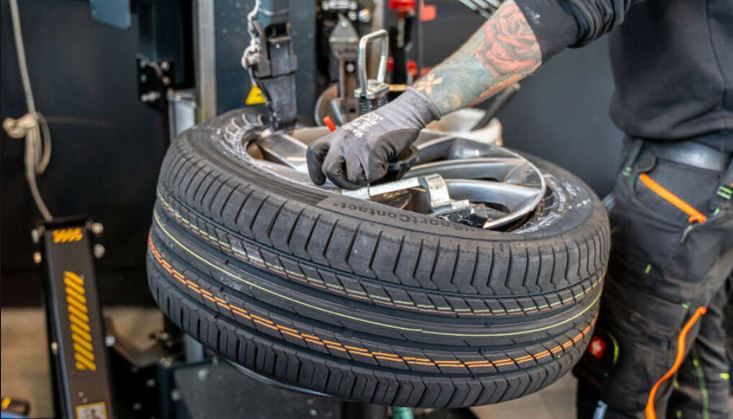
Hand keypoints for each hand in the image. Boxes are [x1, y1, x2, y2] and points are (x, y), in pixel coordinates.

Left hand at [307, 88, 439, 188]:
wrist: (403, 112)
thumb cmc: (384, 124)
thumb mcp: (357, 134)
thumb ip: (347, 151)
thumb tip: (344, 176)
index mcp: (338, 135)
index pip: (314, 152)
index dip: (314, 170)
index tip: (320, 180)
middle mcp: (343, 140)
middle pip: (330, 170)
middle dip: (342, 182)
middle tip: (354, 181)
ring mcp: (357, 146)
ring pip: (353, 178)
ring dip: (365, 178)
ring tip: (374, 166)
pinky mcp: (372, 151)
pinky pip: (372, 176)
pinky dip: (380, 174)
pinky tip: (384, 161)